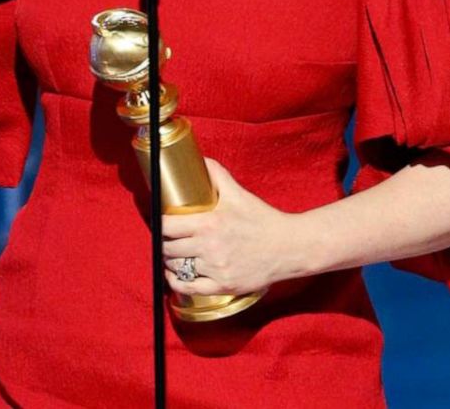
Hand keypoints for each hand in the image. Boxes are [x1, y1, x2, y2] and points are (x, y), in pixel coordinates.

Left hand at [160, 158, 299, 296]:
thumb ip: (217, 175)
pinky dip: (177, 283)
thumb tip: (200, 160)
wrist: (289, 247)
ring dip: (171, 261)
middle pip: (168, 248)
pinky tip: (175, 276)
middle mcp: (210, 248)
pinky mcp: (223, 286)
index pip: (167, 226)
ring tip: (174, 254)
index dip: (160, 223)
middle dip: (165, 242)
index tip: (162, 221)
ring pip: (177, 267)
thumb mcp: (239, 194)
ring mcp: (216, 269)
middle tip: (168, 238)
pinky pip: (189, 288)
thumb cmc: (263, 220)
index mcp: (210, 223)